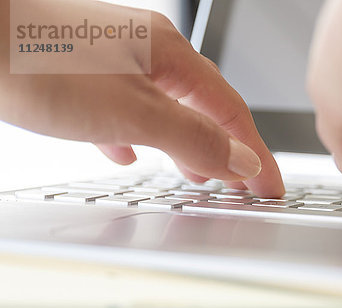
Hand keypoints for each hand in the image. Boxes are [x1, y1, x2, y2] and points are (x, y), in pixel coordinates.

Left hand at [0, 0, 283, 197]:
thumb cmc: (37, 63)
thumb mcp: (132, 113)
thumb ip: (192, 138)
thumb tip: (241, 162)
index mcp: (170, 56)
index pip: (231, 112)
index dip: (255, 154)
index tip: (270, 186)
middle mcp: (149, 54)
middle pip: (204, 109)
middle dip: (227, 150)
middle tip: (243, 186)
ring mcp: (115, 63)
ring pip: (167, 110)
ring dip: (188, 145)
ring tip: (197, 175)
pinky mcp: (83, 76)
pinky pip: (125, 110)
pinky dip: (137, 136)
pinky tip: (126, 153)